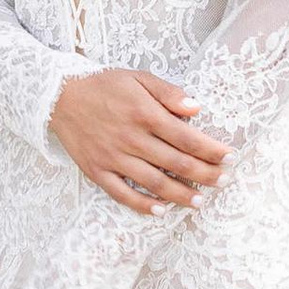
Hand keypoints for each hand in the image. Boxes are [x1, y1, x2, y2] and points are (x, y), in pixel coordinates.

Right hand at [48, 66, 227, 213]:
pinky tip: (161, 210)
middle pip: (176, 163)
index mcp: (144, 113)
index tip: (230, 158)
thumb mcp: (138, 78)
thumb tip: (196, 108)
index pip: (186, 137)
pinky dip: (142, 205)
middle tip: (225, 182)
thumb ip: (168, 93)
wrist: (58, 97)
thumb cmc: (104, 86)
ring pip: (153, 182)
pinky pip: (122, 194)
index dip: (211, 150)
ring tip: (200, 201)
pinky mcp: (97, 171)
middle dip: (205, 174)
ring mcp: (113, 158)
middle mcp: (131, 138)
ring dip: (180, 194)